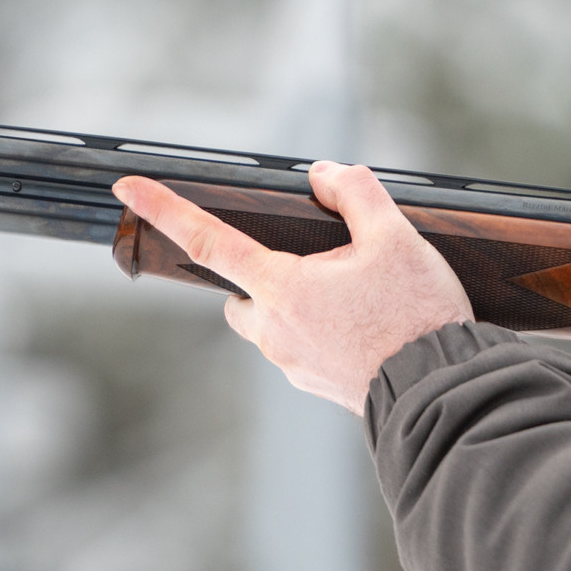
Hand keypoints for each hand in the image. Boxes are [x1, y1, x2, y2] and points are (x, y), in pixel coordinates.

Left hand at [111, 162, 473, 414]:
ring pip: (271, 321)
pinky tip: (369, 329)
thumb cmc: (418, 317)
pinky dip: (321, 332)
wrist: (443, 394)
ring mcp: (290, 364)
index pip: (208, 240)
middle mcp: (273, 331)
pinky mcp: (314, 385)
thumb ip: (356, 193)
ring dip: (298, 304)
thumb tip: (326, 175)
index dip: (163, 208)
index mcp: (281, 289)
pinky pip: (301, 347)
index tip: (126, 188)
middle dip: (267, 273)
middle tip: (332, 266)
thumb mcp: (396, 237)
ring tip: (361, 300)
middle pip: (242, 290)